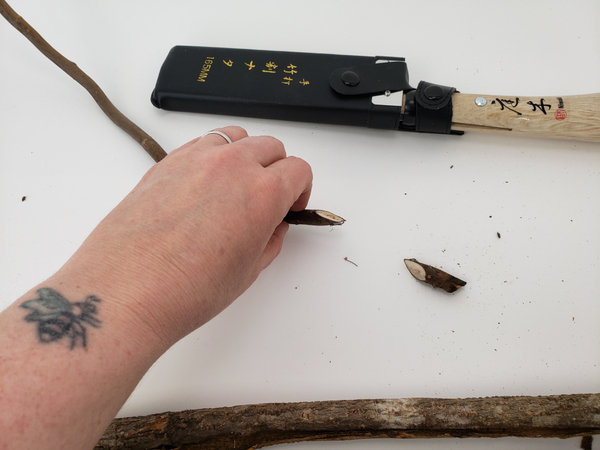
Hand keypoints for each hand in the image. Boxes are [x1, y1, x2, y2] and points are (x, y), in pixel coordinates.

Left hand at [58, 126, 312, 343]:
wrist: (126, 291)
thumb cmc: (183, 289)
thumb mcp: (247, 271)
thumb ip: (270, 239)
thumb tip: (273, 225)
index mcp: (262, 192)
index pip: (299, 170)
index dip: (301, 190)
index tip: (291, 205)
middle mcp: (232, 166)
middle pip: (271, 147)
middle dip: (278, 170)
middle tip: (268, 197)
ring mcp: (196, 159)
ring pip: (236, 136)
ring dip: (246, 154)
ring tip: (235, 185)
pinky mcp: (166, 162)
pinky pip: (202, 142)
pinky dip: (213, 155)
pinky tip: (203, 185)